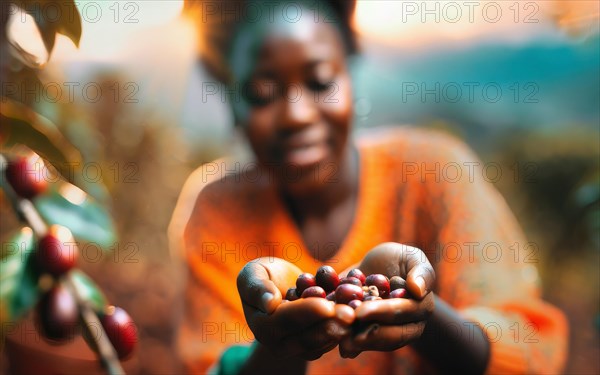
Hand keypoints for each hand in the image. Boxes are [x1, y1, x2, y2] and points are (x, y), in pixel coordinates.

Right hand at [237, 257, 354, 360]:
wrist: (279, 287)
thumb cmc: (264, 276)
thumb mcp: (253, 273)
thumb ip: (257, 287)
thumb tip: (268, 303)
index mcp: (261, 326)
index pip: (285, 321)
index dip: (306, 312)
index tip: (327, 305)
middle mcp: (277, 343)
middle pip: (306, 337)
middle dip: (329, 325)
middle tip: (350, 313)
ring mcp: (296, 348)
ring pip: (321, 343)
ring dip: (341, 330)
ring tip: (358, 315)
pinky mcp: (314, 348)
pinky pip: (330, 342)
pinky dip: (345, 330)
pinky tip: (359, 316)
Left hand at [339, 242, 435, 357]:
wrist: (380, 267)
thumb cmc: (399, 259)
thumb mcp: (411, 257)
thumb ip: (420, 271)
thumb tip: (418, 289)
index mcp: (421, 307)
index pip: (402, 312)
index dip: (382, 312)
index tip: (361, 312)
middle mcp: (410, 325)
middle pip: (392, 334)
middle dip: (369, 334)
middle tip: (348, 334)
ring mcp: (393, 334)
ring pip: (379, 343)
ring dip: (360, 345)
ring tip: (341, 343)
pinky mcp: (376, 337)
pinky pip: (367, 346)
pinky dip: (354, 347)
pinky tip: (340, 346)